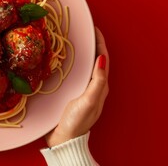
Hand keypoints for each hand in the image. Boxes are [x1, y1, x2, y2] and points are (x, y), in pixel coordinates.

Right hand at [45, 27, 108, 146]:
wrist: (64, 137)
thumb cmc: (76, 120)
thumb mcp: (89, 100)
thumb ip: (97, 81)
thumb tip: (102, 59)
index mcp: (100, 86)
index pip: (103, 59)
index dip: (100, 43)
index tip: (94, 29)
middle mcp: (93, 86)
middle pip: (95, 60)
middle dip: (92, 45)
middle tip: (84, 32)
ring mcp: (82, 89)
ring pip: (85, 66)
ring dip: (83, 53)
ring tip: (76, 41)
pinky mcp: (72, 92)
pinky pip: (75, 73)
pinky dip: (73, 63)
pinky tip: (65, 60)